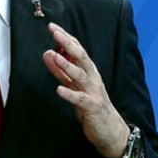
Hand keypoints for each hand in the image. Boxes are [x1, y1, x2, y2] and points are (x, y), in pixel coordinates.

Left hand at [42, 22, 129, 157]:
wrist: (110, 130)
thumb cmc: (91, 105)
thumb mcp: (73, 86)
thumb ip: (60, 71)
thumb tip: (48, 53)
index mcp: (89, 71)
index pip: (77, 49)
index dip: (66, 38)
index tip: (53, 27)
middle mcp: (92, 78)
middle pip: (81, 57)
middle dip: (67, 44)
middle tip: (55, 33)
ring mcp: (93, 92)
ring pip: (80, 75)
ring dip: (67, 65)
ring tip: (55, 56)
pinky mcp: (92, 107)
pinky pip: (80, 99)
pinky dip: (69, 94)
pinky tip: (59, 90)